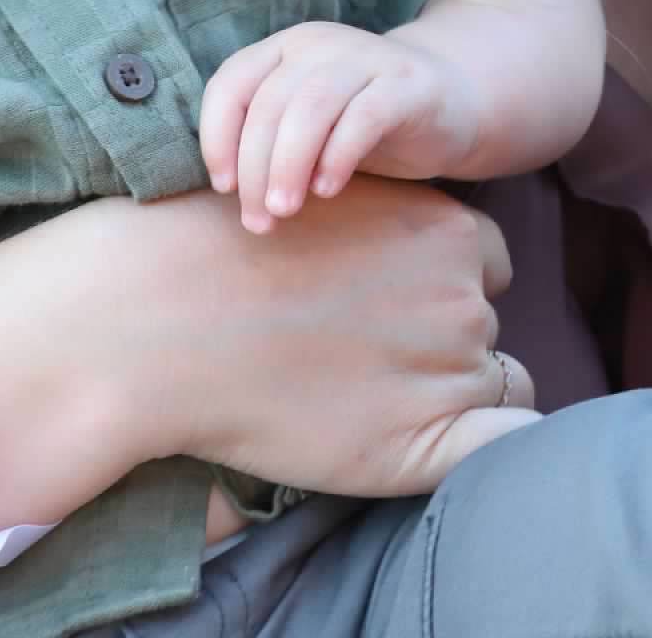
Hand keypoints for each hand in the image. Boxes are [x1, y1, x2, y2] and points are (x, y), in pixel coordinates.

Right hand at [0, 180, 537, 507]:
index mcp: (445, 228)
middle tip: (347, 348)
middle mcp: (463, 296)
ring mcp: (448, 370)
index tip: (378, 303)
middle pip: (481, 325)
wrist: (152, 325)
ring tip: (346, 390)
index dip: (439, 286)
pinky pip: (499, 447)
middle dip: (438, 337)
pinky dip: (484, 449)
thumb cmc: (219, 258)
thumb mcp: (324, 200)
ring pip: (484, 385)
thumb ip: (385, 224)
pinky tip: (424, 444)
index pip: (482, 263)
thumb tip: (406, 251)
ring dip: (439, 393)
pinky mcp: (422, 444)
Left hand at [200, 22, 478, 230]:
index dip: (217, 137)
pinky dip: (337, 157)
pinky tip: (328, 189)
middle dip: (255, 167)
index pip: (232, 83)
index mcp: (287, 48)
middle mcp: (322, 44)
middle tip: (258, 219)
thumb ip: (271, 140)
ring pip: (311, 107)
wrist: (453, 104)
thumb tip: (229, 190)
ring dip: (288, 164)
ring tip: (285, 210)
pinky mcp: (407, 84)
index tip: (224, 187)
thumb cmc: (365, 124)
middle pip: (270, 103)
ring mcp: (368, 58)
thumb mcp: (310, 125)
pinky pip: (363, 117)